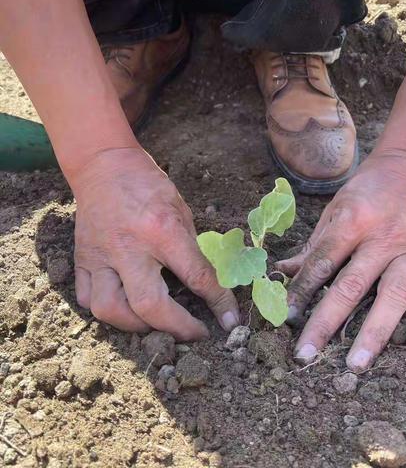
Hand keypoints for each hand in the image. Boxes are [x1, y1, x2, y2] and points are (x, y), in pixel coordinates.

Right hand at [70, 147, 239, 339]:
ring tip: (156, 324)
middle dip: (177, 329)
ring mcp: (100, 255)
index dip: (218, 303)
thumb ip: (189, 249)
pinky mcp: (81, 259)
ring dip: (137, 326)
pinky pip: (87, 299)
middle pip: (149, 305)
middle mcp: (129, 247)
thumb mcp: (181, 210)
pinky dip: (107, 312)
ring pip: (110, 310)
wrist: (103, 166)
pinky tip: (124, 308)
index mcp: (162, 230)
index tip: (229, 321)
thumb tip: (204, 283)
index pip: (196, 276)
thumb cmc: (148, 185)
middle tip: (194, 334)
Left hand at [277, 153, 405, 370]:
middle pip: (351, 286)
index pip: (322, 262)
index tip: (285, 317)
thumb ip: (313, 245)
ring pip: (392, 296)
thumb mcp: (333, 211)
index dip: (301, 291)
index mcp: (352, 221)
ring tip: (355, 364)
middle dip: (326, 322)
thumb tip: (283, 271)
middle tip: (307, 354)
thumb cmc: (364, 192)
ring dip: (374, 332)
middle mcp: (382, 237)